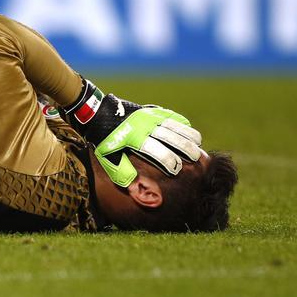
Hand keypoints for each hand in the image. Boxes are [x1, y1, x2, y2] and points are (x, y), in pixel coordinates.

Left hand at [63, 79, 202, 187]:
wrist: (98, 113)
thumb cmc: (103, 140)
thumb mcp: (107, 157)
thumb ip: (121, 171)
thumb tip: (134, 186)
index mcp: (134, 139)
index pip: (157, 151)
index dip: (169, 161)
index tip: (176, 170)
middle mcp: (145, 126)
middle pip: (171, 137)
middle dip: (186, 148)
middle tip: (196, 159)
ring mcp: (149, 116)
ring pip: (175, 124)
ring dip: (189, 135)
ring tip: (198, 145)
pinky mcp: (151, 110)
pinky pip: (171, 115)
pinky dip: (182, 123)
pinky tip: (189, 131)